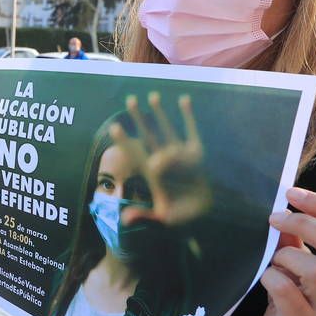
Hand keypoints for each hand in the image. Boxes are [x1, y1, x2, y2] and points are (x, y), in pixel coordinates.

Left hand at [110, 92, 210, 226]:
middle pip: (148, 135)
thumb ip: (144, 217)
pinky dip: (188, 116)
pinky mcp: (197, 154)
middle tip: (129, 100)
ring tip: (152, 95)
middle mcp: (163, 160)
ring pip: (167, 129)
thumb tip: (125, 220)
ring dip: (160, 113)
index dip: (125, 141)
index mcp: (151, 173)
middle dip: (139, 119)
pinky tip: (184, 99)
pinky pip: (192, 131)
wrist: (201, 212)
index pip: (135, 154)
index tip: (114, 127)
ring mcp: (180, 155)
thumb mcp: (161, 219)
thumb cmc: (179, 215)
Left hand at [259, 188, 315, 315]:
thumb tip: (283, 209)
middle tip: (276, 217)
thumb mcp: (303, 265)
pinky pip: (287, 292)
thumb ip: (298, 239)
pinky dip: (271, 276)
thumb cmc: (299, 297)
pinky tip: (267, 277)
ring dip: (288, 255)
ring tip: (275, 259)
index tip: (293, 192)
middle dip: (306, 224)